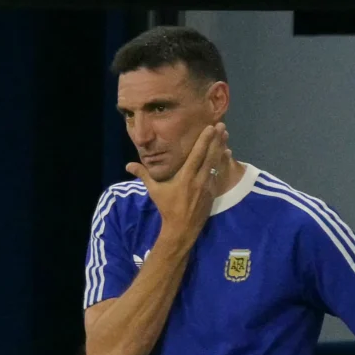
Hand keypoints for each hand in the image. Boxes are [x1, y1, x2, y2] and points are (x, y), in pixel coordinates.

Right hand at [125, 123, 229, 243]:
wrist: (181, 228)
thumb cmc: (167, 208)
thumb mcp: (154, 191)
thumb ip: (143, 175)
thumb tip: (128, 165)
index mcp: (185, 177)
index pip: (197, 155)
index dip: (204, 140)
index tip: (210, 128)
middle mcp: (199, 179)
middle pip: (210, 156)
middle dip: (216, 140)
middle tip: (222, 125)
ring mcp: (207, 186)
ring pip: (216, 164)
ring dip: (220, 148)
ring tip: (226, 135)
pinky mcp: (212, 192)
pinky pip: (218, 174)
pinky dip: (222, 162)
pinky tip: (226, 153)